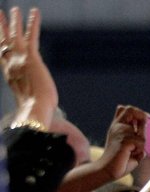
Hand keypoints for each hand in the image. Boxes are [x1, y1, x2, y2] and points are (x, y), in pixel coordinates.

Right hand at [0, 7, 56, 126]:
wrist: (35, 111)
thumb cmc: (34, 114)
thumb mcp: (29, 106)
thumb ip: (33, 109)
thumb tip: (49, 126)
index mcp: (9, 75)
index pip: (2, 56)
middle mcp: (11, 65)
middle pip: (3, 41)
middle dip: (1, 28)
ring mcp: (20, 59)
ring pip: (15, 35)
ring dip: (15, 21)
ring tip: (15, 10)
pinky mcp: (32, 58)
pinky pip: (32, 36)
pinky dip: (32, 23)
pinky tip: (35, 12)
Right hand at [95, 104, 147, 178]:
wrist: (107, 170)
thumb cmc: (121, 160)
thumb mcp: (131, 146)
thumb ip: (138, 137)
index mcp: (117, 126)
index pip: (125, 109)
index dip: (138, 111)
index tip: (147, 117)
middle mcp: (117, 126)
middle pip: (131, 110)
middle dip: (142, 116)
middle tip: (145, 127)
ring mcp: (120, 132)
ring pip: (142, 135)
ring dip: (142, 146)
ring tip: (132, 153)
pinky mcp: (124, 141)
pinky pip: (141, 144)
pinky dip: (140, 152)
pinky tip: (130, 155)